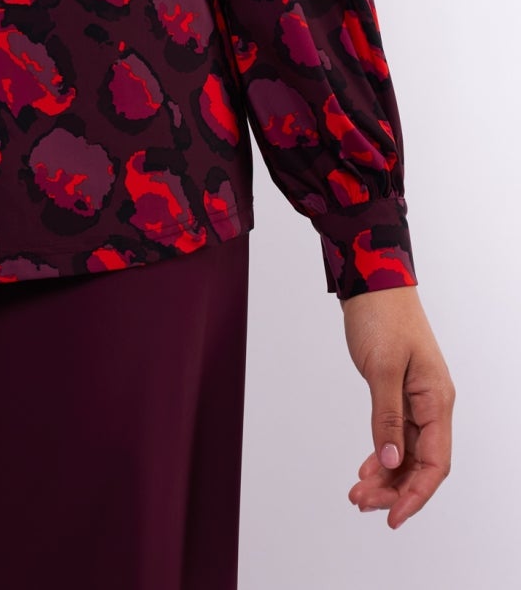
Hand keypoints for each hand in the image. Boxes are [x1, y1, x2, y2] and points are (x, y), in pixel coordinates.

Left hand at [341, 284, 454, 527]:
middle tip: (362, 502)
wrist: (372, 279)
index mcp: (437, 399)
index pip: (436, 461)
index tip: (394, 515)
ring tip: (358, 492)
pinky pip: (395, 434)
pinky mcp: (398, 392)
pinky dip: (381, 453)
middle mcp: (432, 403)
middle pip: (421, 462)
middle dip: (395, 488)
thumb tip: (391, 461)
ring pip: (406, 451)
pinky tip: (366, 468)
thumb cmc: (382, 315)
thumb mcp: (382, 368)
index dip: (417, 493)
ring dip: (385, 474)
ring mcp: (416, 399)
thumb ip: (387, 416)